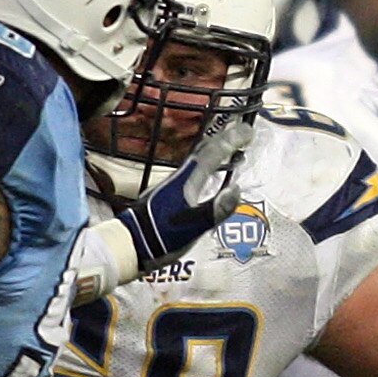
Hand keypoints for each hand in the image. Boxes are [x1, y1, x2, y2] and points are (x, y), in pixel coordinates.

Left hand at [113, 112, 256, 275]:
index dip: (231, 141)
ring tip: (232, 148)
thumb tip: (237, 189)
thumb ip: (215, 210)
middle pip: (204, 151)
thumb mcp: (192, 228)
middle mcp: (180, 178)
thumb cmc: (161, 238)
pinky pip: (194, 170)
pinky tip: (209, 173)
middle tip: (243, 133)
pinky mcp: (169, 193)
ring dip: (216, 150)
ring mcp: (173, 184)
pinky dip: (207, 164)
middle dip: (225, 139)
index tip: (248, 131)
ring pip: (198, 159)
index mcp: (188, 182)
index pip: (213, 154)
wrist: (130, 245)